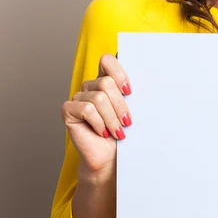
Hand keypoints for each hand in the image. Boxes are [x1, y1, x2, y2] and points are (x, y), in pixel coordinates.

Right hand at [61, 52, 131, 175]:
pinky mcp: (68, 110)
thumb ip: (132, 93)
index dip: (119, 72)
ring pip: (98, 98)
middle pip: (106, 83)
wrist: (110, 157)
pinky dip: (99, 123)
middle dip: (120, 105)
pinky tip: (103, 133)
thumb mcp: (132, 110)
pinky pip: (86, 110)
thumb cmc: (123, 132)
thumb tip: (149, 78)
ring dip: (112, 118)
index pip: (107, 60)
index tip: (129, 91)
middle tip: (127, 122)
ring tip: (117, 131)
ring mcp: (78, 97)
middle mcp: (91, 85)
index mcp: (106, 80)